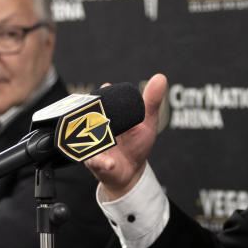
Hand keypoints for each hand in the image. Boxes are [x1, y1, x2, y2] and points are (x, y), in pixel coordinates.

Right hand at [85, 73, 167, 199]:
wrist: (132, 170)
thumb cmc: (136, 143)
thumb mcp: (146, 121)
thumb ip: (151, 101)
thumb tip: (160, 78)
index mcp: (107, 114)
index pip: (99, 100)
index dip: (101, 96)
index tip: (106, 89)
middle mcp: (96, 127)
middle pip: (87, 117)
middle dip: (91, 116)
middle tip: (100, 115)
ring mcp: (93, 144)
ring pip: (87, 138)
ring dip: (94, 139)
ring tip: (104, 140)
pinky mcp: (95, 161)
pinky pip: (95, 161)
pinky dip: (102, 162)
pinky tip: (110, 163)